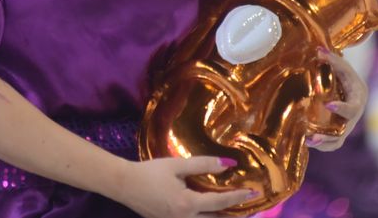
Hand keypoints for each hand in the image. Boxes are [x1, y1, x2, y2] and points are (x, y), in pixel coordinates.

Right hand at [108, 156, 254, 217]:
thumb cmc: (150, 172)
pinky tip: (210, 211)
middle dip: (234, 214)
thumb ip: (203, 165)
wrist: (124, 184)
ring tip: (233, 210)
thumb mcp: (176, 165)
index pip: (220, 202)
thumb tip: (227, 165)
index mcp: (188, 204)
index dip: (238, 197)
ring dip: (220, 217)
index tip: (253, 192)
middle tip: (249, 206)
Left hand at [306, 49, 367, 151]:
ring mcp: (346, 126)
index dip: (342, 108)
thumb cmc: (347, 77)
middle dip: (329, 135)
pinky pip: (331, 143)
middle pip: (344, 130)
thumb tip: (319, 49)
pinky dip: (320, 144)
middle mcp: (353, 117)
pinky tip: (305, 141)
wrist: (349, 89)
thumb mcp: (343, 68)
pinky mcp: (338, 133)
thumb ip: (333, 60)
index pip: (352, 108)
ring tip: (307, 141)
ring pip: (337, 140)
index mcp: (358, 101)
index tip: (328, 105)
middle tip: (312, 136)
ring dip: (323, 143)